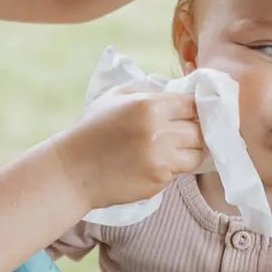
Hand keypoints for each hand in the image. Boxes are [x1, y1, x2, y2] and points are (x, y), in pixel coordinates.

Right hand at [57, 87, 204, 209]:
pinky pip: (178, 173)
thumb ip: (147, 90)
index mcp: (149, 105)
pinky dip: (170, 170)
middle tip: (181, 135)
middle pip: (199, 131)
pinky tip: (149, 166)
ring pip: (196, 155)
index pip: (193, 104)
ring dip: (187, 153)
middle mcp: (159, 131)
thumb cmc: (92, 130)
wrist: (72, 171)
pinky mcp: (158, 181)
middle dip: (192, 132)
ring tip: (168, 152)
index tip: (189, 115)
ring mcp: (160, 159)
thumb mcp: (115, 97)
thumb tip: (178, 92)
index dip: (193, 110)